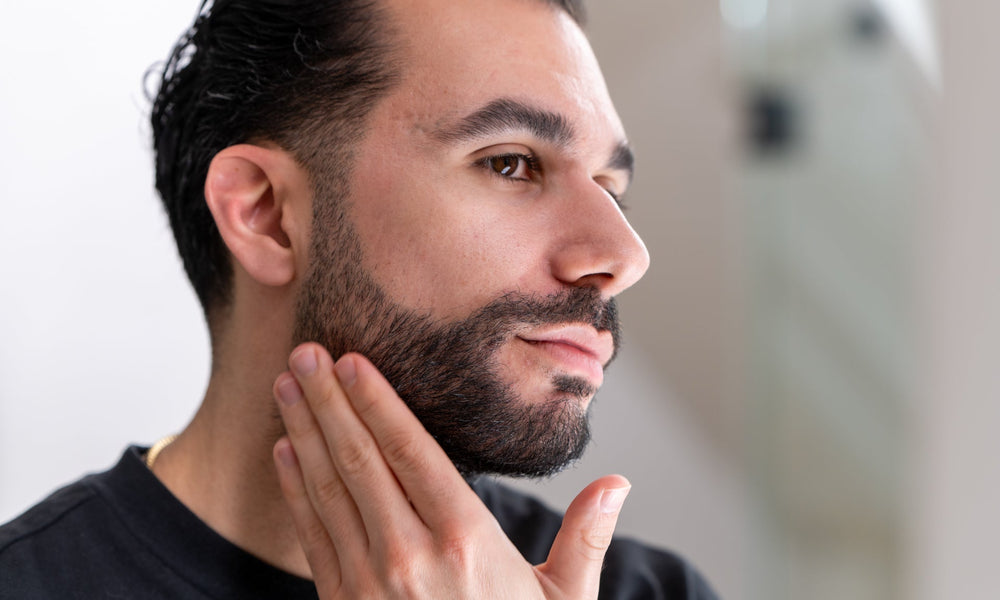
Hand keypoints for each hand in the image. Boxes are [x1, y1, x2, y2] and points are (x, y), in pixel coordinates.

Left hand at [271, 342, 629, 598]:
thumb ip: (586, 539)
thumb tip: (619, 484)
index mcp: (466, 539)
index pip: (411, 450)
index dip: (377, 400)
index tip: (352, 360)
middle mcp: (410, 554)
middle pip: (360, 459)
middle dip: (328, 400)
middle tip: (304, 352)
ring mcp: (369, 582)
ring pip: (328, 489)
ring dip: (303, 432)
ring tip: (285, 386)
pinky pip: (312, 534)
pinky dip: (295, 488)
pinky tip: (284, 451)